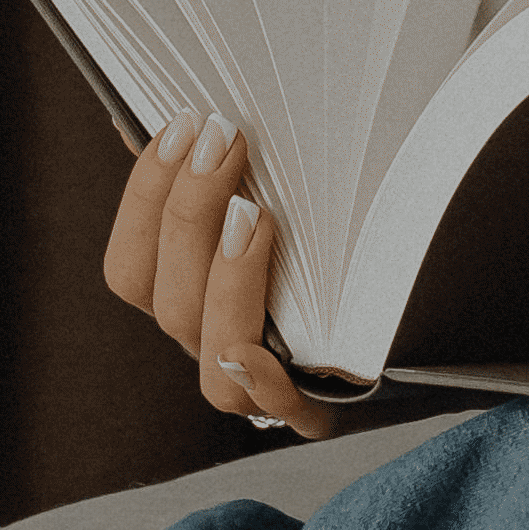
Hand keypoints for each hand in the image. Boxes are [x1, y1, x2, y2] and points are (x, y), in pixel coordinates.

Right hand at [101, 121, 344, 440]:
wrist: (397, 333)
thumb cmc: (322, 247)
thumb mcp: (272, 200)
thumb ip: (221, 173)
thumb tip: (175, 116)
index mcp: (187, 299)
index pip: (131, 269)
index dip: (144, 197)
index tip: (181, 127)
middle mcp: (212, 346)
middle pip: (169, 304)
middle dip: (188, 213)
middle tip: (225, 143)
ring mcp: (256, 385)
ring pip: (211, 359)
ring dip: (224, 281)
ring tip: (255, 212)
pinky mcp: (311, 408)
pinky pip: (278, 412)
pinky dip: (261, 382)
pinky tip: (257, 350)